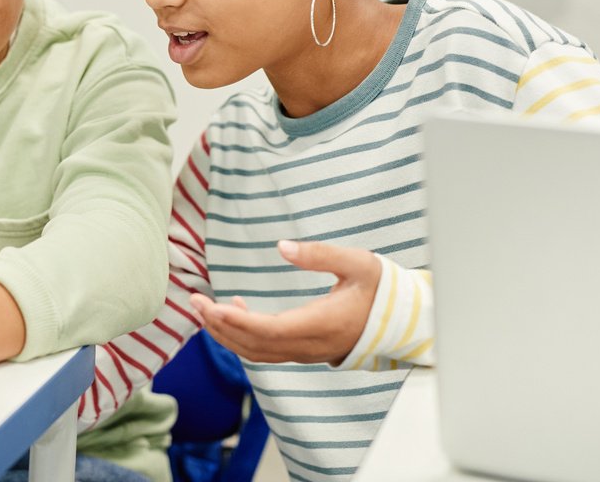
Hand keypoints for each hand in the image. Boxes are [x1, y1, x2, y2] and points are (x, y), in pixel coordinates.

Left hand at [191, 240, 381, 364]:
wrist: (404, 320)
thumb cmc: (380, 288)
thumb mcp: (357, 263)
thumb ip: (320, 254)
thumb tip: (282, 247)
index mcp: (320, 325)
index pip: (268, 332)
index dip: (235, 322)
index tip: (209, 305)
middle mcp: (310, 345)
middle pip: (255, 346)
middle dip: (220, 326)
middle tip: (195, 302)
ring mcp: (307, 352)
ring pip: (258, 353)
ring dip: (228, 334)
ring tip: (205, 309)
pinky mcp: (305, 350)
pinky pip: (267, 351)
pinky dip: (244, 336)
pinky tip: (236, 312)